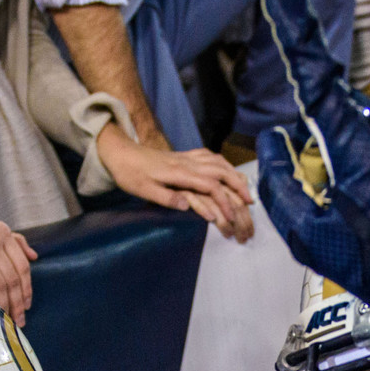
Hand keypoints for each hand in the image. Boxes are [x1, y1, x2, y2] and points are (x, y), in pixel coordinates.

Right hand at [0, 221, 38, 324]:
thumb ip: (16, 244)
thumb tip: (34, 256)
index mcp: (2, 231)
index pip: (22, 265)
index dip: (27, 289)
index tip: (26, 306)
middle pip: (11, 277)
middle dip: (16, 302)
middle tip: (18, 320)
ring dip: (4, 304)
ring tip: (5, 318)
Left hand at [96, 128, 255, 240]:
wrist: (120, 153)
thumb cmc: (129, 174)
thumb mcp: (142, 189)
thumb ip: (165, 197)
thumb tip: (186, 206)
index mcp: (178, 173)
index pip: (210, 185)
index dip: (223, 201)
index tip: (231, 217)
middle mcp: (186, 162)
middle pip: (221, 170)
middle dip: (238, 185)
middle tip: (249, 202)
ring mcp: (186, 157)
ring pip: (218, 161)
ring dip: (234, 174)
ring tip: (244, 188)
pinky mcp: (183, 155)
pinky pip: (209, 156)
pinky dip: (222, 163)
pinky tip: (226, 171)